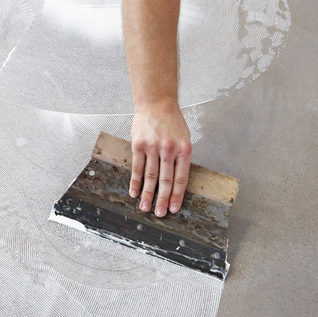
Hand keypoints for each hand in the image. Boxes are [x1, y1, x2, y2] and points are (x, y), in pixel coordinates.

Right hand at [129, 100, 191, 217]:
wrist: (156, 102)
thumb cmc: (172, 121)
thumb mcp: (184, 138)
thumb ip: (180, 158)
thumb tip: (176, 181)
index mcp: (184, 149)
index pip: (181, 178)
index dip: (177, 195)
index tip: (174, 208)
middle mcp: (169, 149)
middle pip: (165, 180)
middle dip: (162, 199)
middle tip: (160, 214)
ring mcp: (153, 147)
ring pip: (150, 176)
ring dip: (147, 194)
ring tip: (145, 207)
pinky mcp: (139, 145)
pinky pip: (137, 167)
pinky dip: (135, 181)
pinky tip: (134, 192)